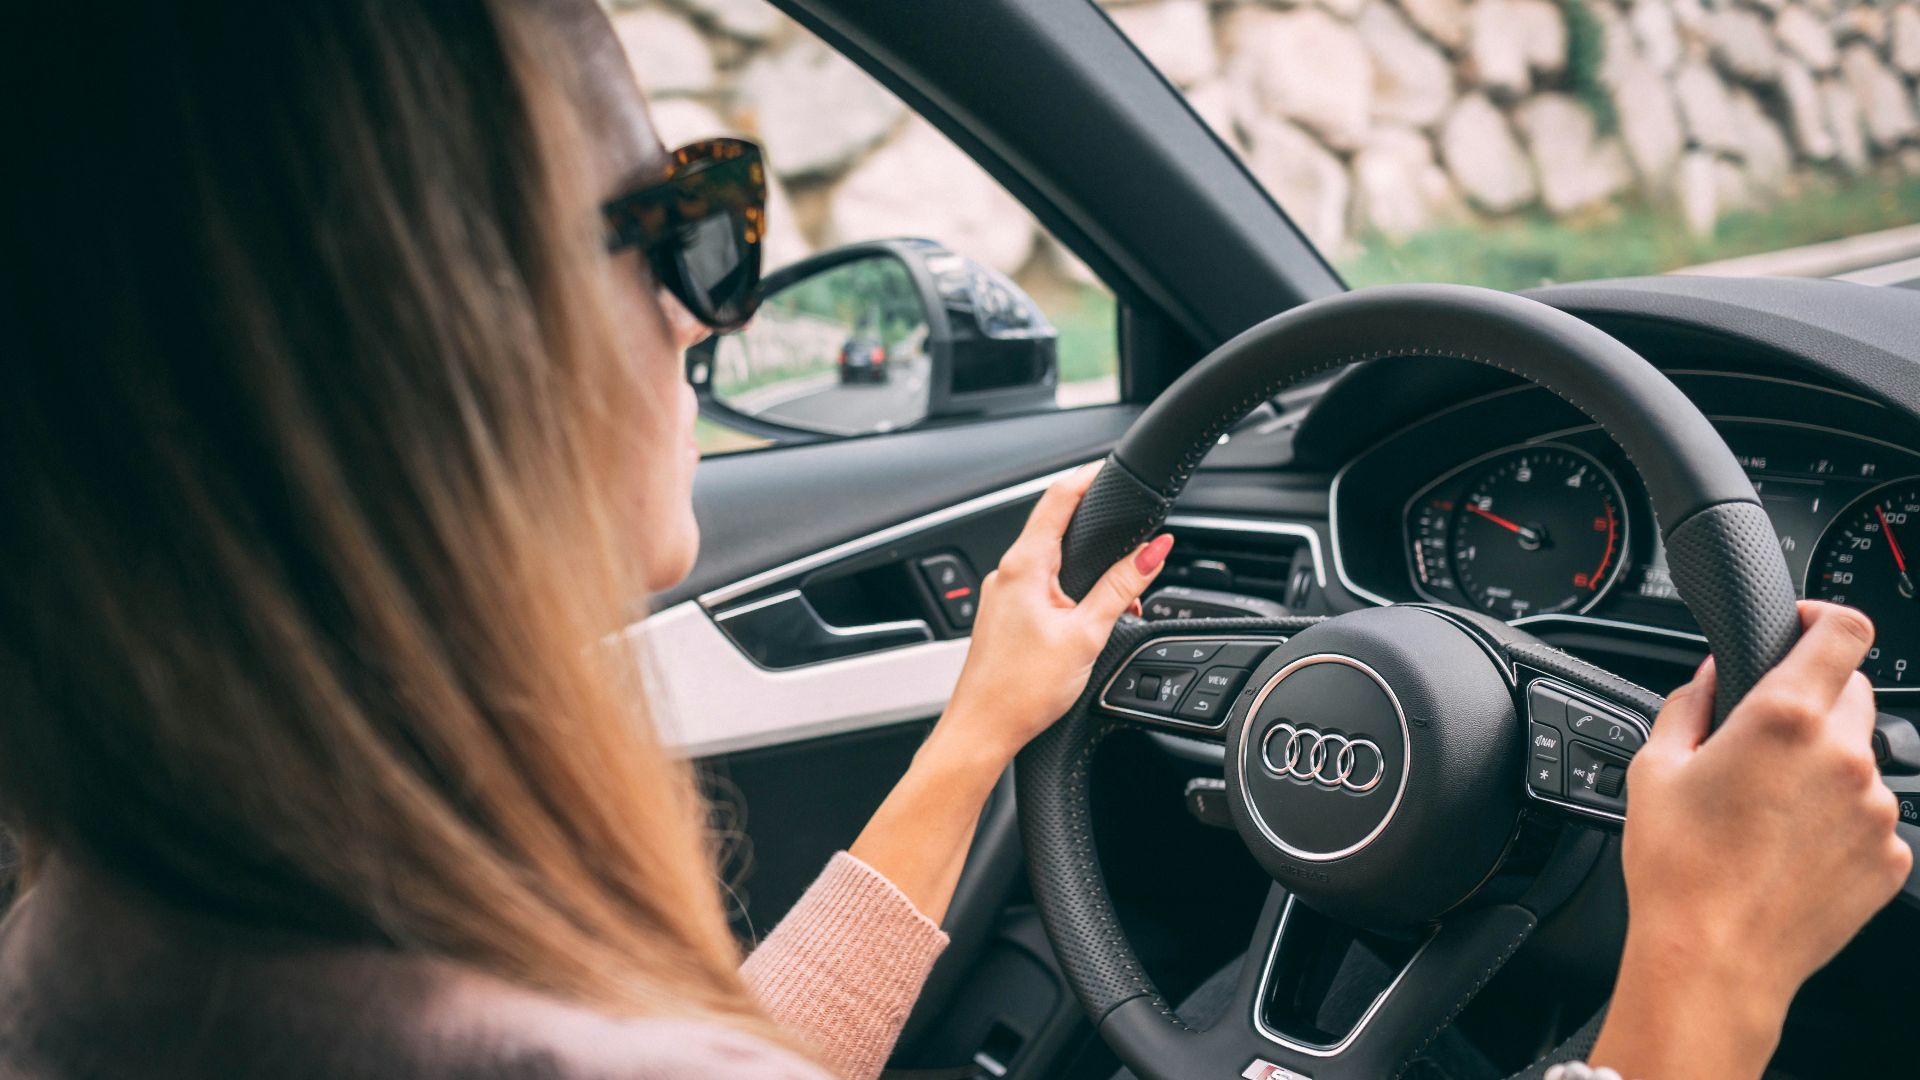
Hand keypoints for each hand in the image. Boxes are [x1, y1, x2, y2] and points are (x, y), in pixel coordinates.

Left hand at [849, 462, 1168, 921]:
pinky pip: (1040, 588)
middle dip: (1097, 530)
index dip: (1088, 477)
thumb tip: (1153, 551)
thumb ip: (1121, 588)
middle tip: (1132, 536)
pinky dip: (1069, 591)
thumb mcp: (1086, 634)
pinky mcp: (1004, 618)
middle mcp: (1007, 573)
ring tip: (1120, 595)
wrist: (981, 731)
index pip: (1058, 498)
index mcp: (1024, 565)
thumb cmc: (1021, 690)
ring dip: (1086, 568)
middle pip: (1056, 527)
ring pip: (1050, 562)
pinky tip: (1087, 619)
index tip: (1112, 468)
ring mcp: (1002, 596)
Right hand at [1592, 601, 1910, 1078]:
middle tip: (1763, 736)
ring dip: (1824, 764)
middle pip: (1853, 691)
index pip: (1845, 630)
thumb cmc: (1678, 868)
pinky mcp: (1891, 857)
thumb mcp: (1654, 767)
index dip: (1825, 617)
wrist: (1714, 960)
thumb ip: (1691, 703)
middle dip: (1813, 697)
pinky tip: (1789, 846)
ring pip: (1860, 757)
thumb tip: (1714, 675)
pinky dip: (1838, 818)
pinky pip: (1870, 816)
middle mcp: (1844, 756)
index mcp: (1785, 718)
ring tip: (1768, 809)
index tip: (1804, 626)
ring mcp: (1875, 810)